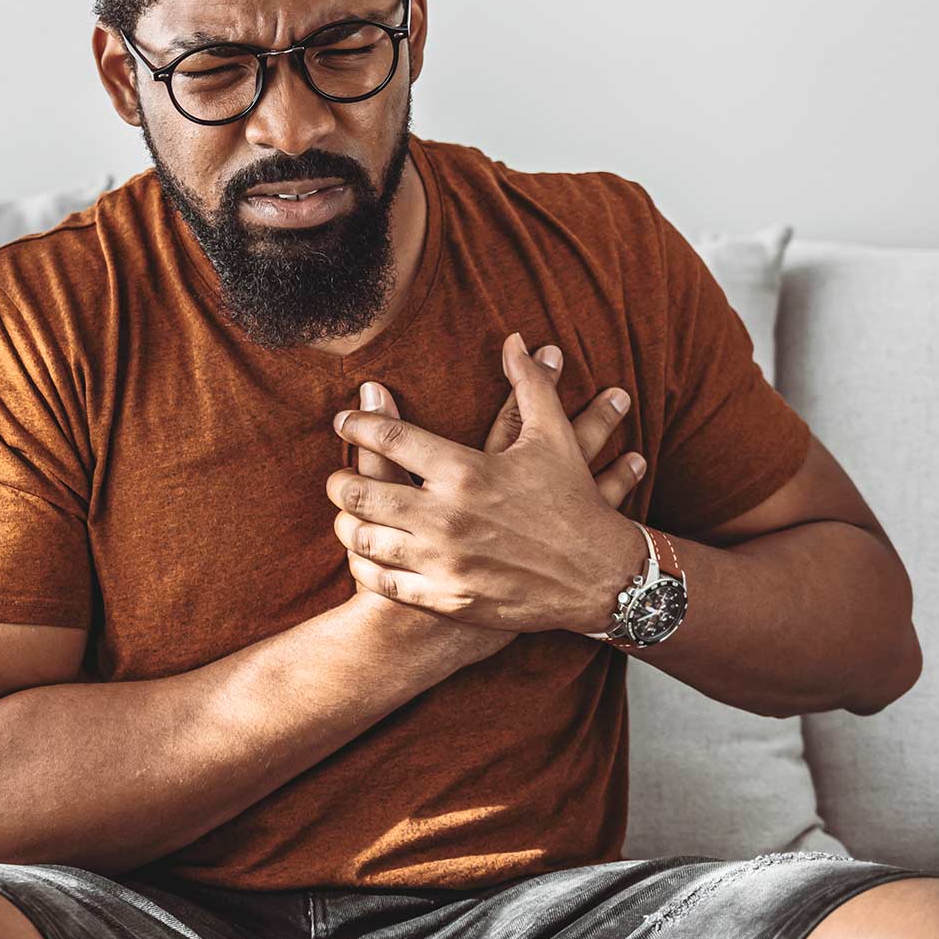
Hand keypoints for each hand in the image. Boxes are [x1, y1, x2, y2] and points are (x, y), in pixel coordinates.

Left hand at [330, 331, 649, 634]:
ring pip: (364, 540)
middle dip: (338, 481)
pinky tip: (364, 554)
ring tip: (345, 515)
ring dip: (345, 524)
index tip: (342, 419)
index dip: (357, 424)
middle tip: (336, 476)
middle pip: (359, 493)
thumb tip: (516, 339)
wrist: (601, 577)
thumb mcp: (554, 436)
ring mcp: (444, 561)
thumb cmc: (574, 501)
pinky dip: (364, 566)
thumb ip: (529, 384)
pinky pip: (384, 582)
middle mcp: (447, 516)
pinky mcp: (447, 598)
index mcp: (466, 470)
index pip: (389, 438)